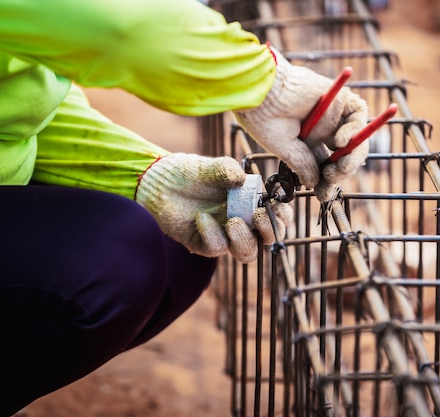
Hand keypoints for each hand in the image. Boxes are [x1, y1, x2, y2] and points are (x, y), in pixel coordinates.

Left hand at [136, 153, 292, 261]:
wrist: (156, 181)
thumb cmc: (187, 172)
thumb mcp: (211, 166)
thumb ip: (227, 169)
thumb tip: (243, 180)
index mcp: (249, 203)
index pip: (276, 216)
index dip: (282, 216)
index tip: (277, 207)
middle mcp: (240, 221)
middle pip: (267, 239)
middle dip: (270, 231)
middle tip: (259, 216)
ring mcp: (223, 235)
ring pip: (246, 253)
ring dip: (245, 240)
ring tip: (233, 221)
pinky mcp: (202, 244)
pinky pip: (216, 249)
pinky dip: (212, 234)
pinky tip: (201, 218)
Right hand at [233, 48, 368, 200]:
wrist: (259, 90)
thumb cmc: (263, 116)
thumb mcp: (283, 147)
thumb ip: (302, 163)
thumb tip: (314, 183)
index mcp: (308, 141)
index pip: (326, 165)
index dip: (327, 182)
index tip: (322, 196)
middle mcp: (323, 129)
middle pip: (344, 155)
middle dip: (340, 172)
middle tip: (330, 179)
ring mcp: (333, 114)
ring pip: (356, 139)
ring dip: (351, 157)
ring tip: (339, 166)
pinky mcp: (340, 97)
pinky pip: (358, 114)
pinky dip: (355, 129)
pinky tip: (341, 142)